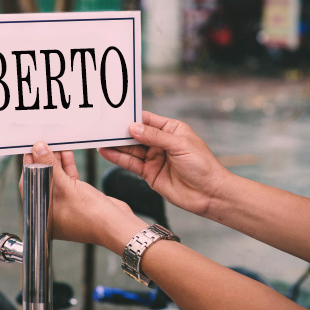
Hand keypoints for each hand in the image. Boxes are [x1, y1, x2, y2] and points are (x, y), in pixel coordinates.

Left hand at [22, 142, 146, 253]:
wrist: (116, 225)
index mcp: (40, 211)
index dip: (29, 163)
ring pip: (56, 176)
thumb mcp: (65, 186)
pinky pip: (68, 178)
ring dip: (56, 160)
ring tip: (55, 143)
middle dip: (43, 159)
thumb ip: (50, 166)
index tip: (30, 147)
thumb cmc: (90, 216)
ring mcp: (64, 203)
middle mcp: (50, 208)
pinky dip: (67, 166)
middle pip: (42, 178)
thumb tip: (38, 149)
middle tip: (42, 142)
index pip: (28, 182)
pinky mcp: (77, 198)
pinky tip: (67, 153)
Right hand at [99, 111, 230, 217]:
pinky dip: (118, 158)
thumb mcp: (180, 146)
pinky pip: (131, 163)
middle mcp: (161, 143)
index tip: (116, 115)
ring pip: (131, 149)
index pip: (148, 120)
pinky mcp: (150, 174)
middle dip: (121, 132)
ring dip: (116, 145)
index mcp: (171, 130)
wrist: (210, 194)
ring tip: (100, 140)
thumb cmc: (202, 166)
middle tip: (103, 128)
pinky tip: (107, 152)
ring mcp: (154, 158)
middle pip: (136, 134)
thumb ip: (155, 137)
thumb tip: (134, 128)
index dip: (132, 118)